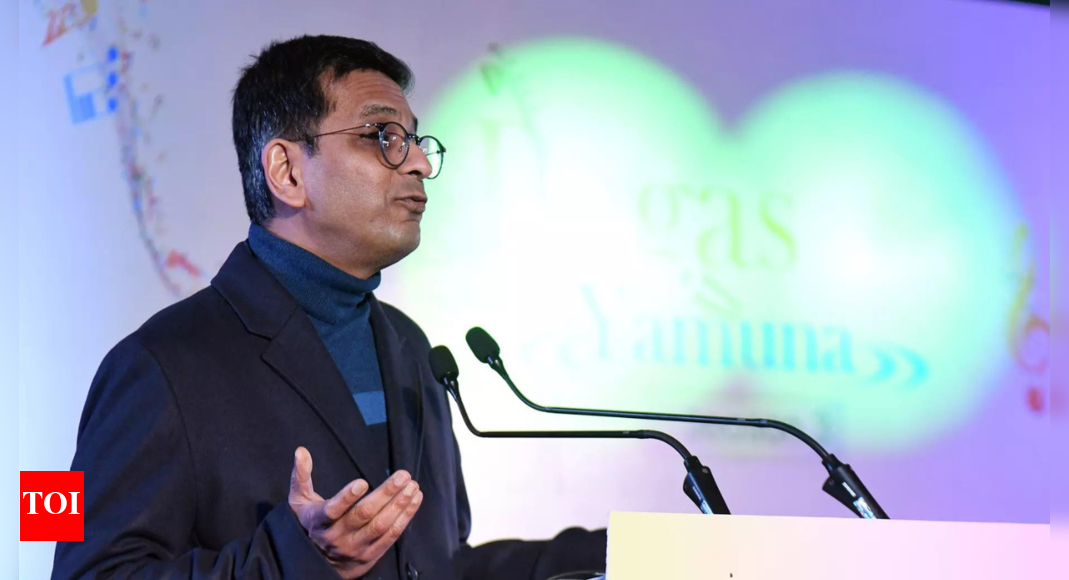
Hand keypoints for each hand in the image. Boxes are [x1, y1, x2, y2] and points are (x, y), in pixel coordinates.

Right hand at [288, 446, 422, 578]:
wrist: (321, 563)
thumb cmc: (312, 522)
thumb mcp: (300, 501)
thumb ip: (301, 476)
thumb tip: (301, 451)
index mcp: (319, 521)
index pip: (332, 511)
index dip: (346, 497)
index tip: (362, 482)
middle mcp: (337, 537)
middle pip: (363, 515)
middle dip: (385, 494)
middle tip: (402, 476)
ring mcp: (355, 547)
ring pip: (380, 526)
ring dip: (399, 506)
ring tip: (412, 486)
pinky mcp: (371, 554)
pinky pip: (391, 536)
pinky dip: (405, 518)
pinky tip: (415, 500)